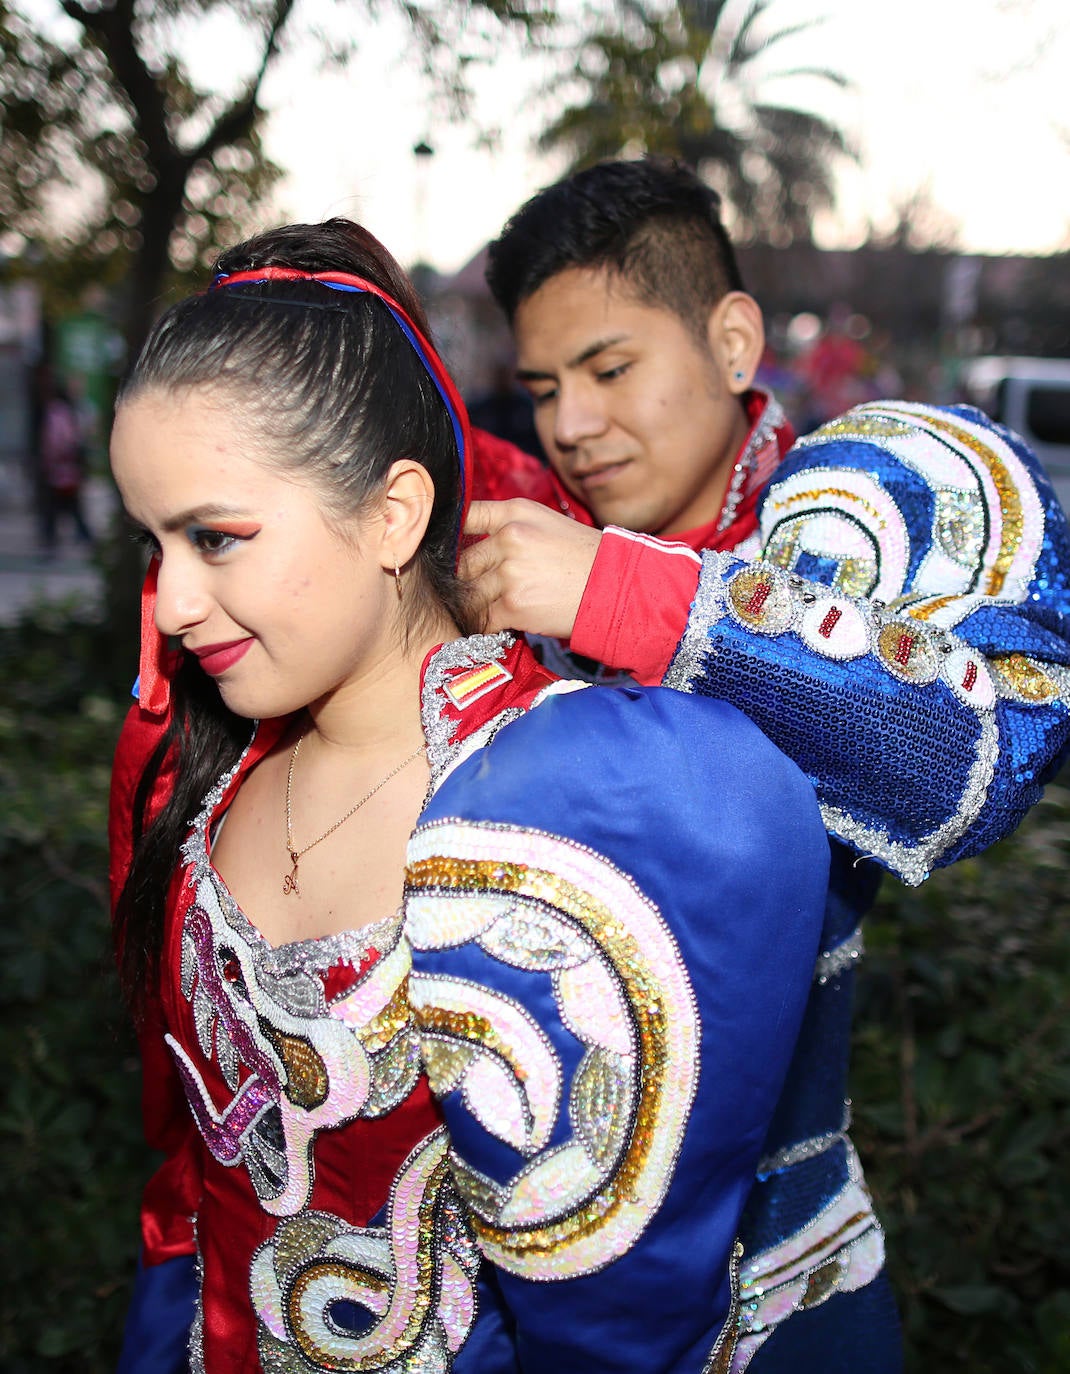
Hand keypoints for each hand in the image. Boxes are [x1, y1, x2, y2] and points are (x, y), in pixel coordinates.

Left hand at [460, 500, 601, 637]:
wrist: (614, 586)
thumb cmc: (582, 557)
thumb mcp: (545, 524)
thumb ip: (508, 527)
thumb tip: (469, 542)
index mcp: (515, 513)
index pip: (464, 516)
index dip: (450, 535)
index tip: (449, 550)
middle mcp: (509, 538)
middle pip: (463, 563)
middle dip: (469, 580)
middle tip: (481, 590)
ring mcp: (510, 573)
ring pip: (470, 594)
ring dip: (477, 606)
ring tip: (494, 609)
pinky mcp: (514, 606)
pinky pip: (483, 619)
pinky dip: (487, 625)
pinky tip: (500, 624)